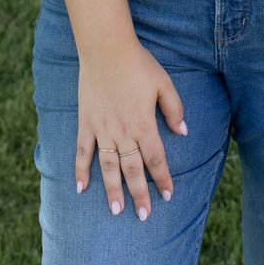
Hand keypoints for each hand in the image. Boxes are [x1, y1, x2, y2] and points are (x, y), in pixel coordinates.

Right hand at [75, 36, 186, 220]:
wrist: (106, 48)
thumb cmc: (138, 64)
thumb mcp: (164, 83)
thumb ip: (174, 109)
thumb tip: (182, 131)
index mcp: (144, 123)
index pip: (156, 158)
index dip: (163, 178)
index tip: (169, 195)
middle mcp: (123, 132)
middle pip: (133, 169)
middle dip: (140, 194)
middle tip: (143, 216)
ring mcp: (102, 130)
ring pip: (108, 167)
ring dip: (113, 190)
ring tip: (117, 211)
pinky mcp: (86, 123)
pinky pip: (82, 152)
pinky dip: (80, 170)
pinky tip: (81, 188)